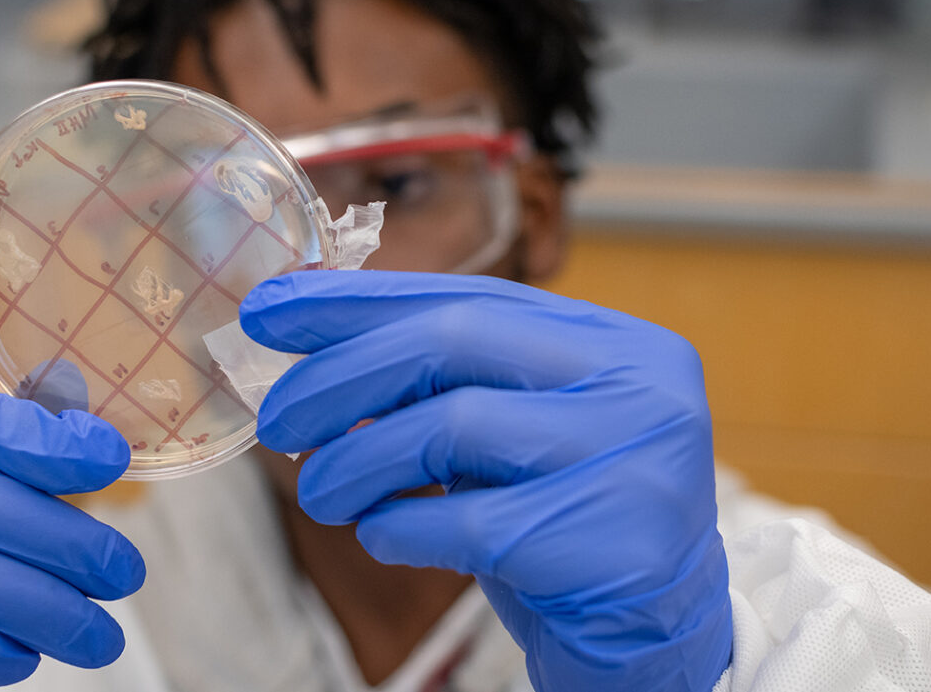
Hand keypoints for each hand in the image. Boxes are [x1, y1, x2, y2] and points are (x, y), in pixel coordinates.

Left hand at [240, 271, 731, 691]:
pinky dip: (402, 527)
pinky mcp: (614, 544)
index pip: (470, 297)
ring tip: (320, 493)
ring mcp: (637, 459)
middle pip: (454, 343)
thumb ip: (443, 385)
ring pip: (454, 426)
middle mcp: (639, 382)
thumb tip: (315, 350)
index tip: (272, 310)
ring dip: (359, 461)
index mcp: (612, 340)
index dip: (361, 301)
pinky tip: (381, 534)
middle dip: (343, 375)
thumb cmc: (566, 519)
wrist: (658, 632)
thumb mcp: (510, 436)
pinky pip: (471, 523)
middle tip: (278, 418)